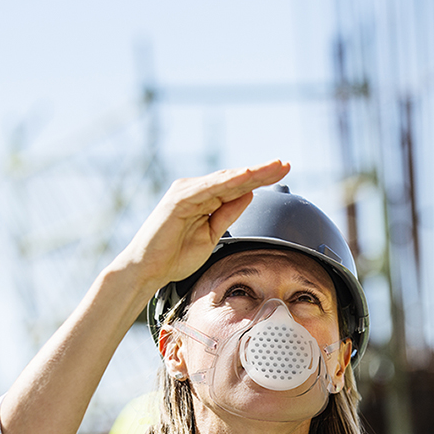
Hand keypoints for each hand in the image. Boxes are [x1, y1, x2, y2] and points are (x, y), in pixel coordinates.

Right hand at [115, 159, 290, 292]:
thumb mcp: (211, 235)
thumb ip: (228, 214)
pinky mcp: (178, 200)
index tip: (283, 172)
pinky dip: (227, 182)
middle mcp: (195, 190)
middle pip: (234, 178)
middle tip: (285, 163)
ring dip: (250, 172)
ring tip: (272, 167)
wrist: (148, 270)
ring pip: (224, 180)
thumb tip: (248, 195)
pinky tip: (245, 177)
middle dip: (261, 171)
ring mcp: (186, 193)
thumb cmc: (175, 256)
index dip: (260, 179)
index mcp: (204, 199)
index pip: (237, 186)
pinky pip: (208, 189)